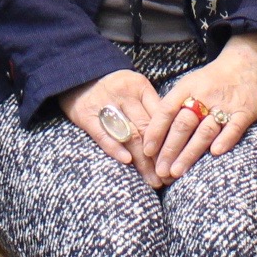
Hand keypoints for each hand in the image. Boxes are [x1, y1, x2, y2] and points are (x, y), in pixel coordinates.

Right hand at [59, 70, 164, 186]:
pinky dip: (115, 148)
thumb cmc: (114, 88)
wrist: (79, 76)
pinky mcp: (86, 115)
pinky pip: (103, 134)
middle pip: (145, 128)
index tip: (176, 162)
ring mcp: (105, 104)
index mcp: (139, 86)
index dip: (169, 141)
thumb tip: (172, 138)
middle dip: (158, 157)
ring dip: (142, 161)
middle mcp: (124, 94)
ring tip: (152, 180)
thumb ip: (150, 108)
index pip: (159, 116)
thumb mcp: (135, 88)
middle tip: (166, 179)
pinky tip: (127, 162)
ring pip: (129, 135)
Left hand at [145, 31, 256, 180]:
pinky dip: (225, 140)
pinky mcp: (244, 112)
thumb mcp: (188, 85)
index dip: (155, 131)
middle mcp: (204, 96)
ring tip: (177, 171)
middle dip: (170, 149)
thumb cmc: (210, 82)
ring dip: (190, 152)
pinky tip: (215, 153)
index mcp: (187, 88)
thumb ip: (173, 106)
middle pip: (183, 124)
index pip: (166, 110)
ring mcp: (225, 104)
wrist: (245, 65)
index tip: (147, 151)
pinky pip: (234, 127)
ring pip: (205, 130)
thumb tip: (151, 135)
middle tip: (161, 171)